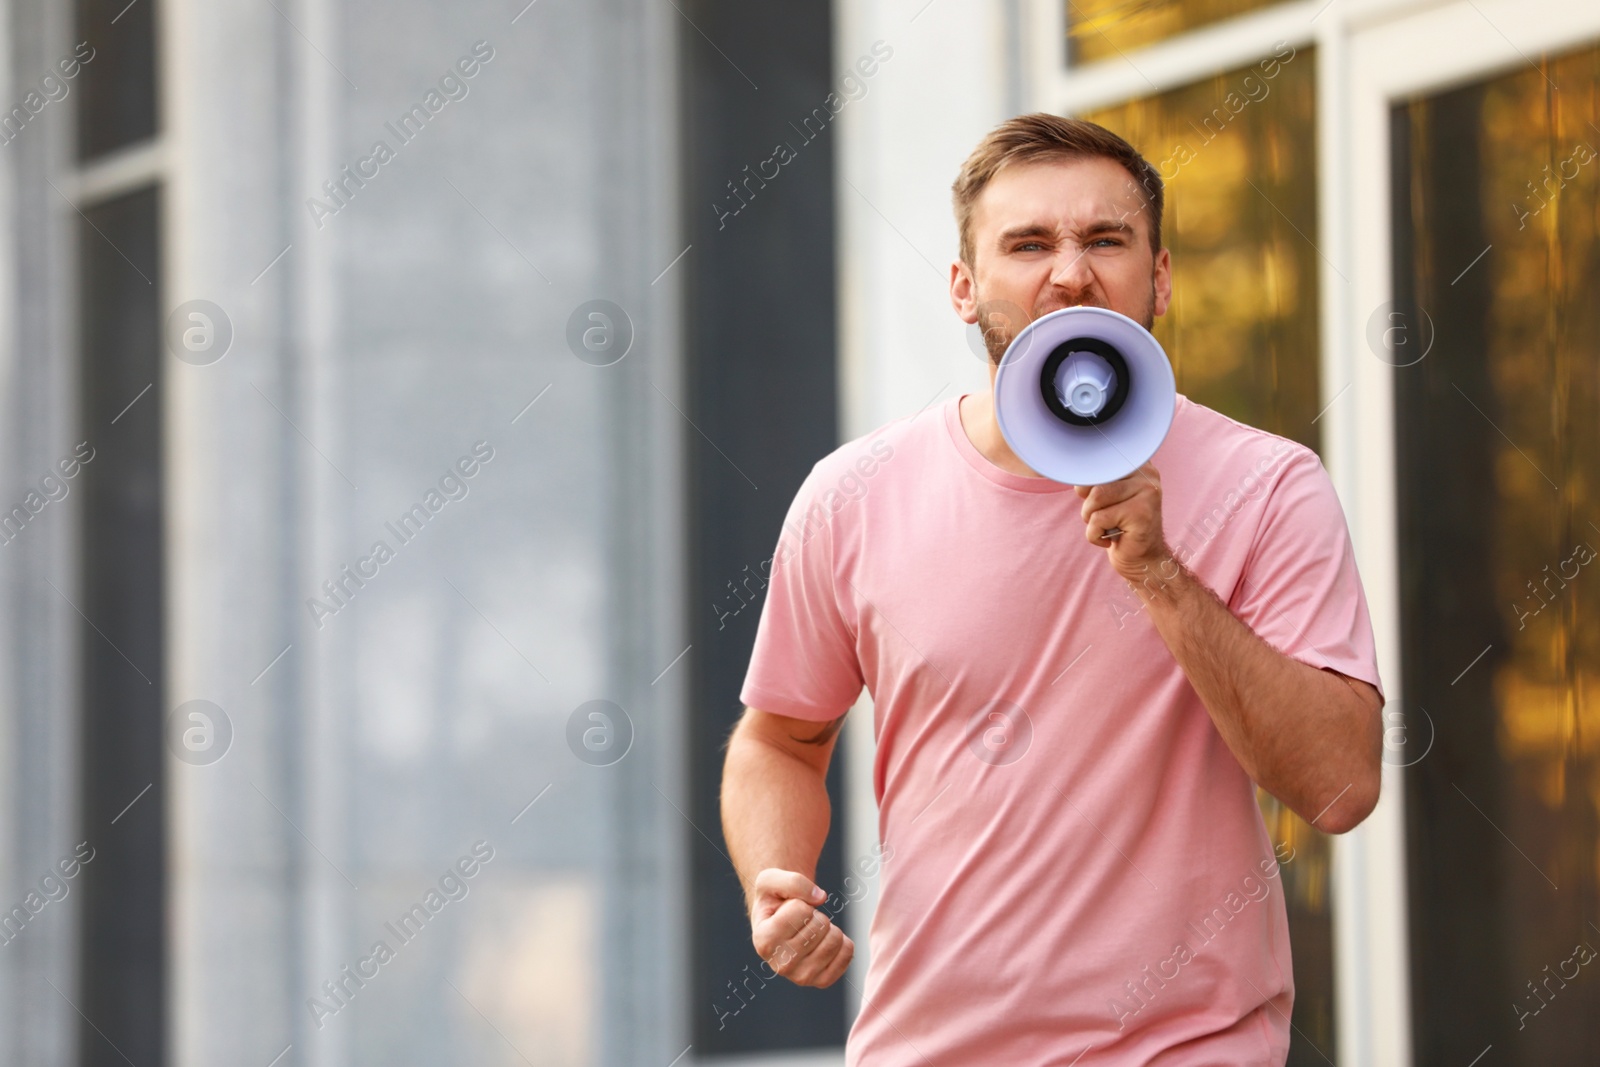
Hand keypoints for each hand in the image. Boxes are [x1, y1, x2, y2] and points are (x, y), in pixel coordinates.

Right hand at [749, 868, 853, 987]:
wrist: (778, 923)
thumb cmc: (774, 900)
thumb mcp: (770, 879)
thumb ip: (793, 881)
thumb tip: (820, 897)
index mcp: (764, 941)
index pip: (801, 910)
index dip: (800, 902)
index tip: (788, 910)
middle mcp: (781, 965)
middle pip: (821, 925)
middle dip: (815, 915)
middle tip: (802, 922)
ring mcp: (802, 977)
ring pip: (835, 939)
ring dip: (828, 927)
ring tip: (811, 931)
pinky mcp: (821, 981)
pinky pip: (847, 954)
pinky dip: (843, 941)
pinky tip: (825, 941)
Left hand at [1076, 462, 1170, 584]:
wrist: (1143, 560)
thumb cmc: (1119, 526)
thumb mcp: (1106, 497)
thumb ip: (1095, 480)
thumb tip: (1074, 475)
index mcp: (1138, 464)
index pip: (1100, 462)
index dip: (1087, 483)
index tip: (1094, 500)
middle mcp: (1147, 474)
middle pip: (1095, 480)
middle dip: (1089, 505)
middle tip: (1102, 518)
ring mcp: (1147, 493)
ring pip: (1096, 498)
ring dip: (1090, 519)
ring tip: (1105, 527)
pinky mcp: (1141, 514)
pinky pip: (1098, 520)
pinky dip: (1094, 535)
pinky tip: (1110, 539)